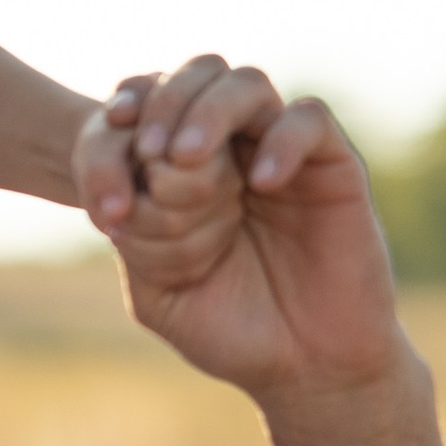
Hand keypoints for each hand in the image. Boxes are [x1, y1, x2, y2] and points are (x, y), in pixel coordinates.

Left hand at [79, 57, 401, 400]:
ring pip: (246, 85)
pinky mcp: (331, 167)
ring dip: (207, 111)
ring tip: (185, 158)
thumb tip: (120, 194)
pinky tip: (258, 183)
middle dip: (163, 102)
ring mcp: (279, 154)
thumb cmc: (232, 331)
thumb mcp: (160, 296)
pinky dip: (280, 139)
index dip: (132, 101)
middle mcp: (231, 150)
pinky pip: (309, 120)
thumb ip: (135, 243)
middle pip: (196, 76)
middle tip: (150, 151)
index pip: (153, 102)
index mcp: (182, 171)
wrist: (306, 369)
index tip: (113, 123)